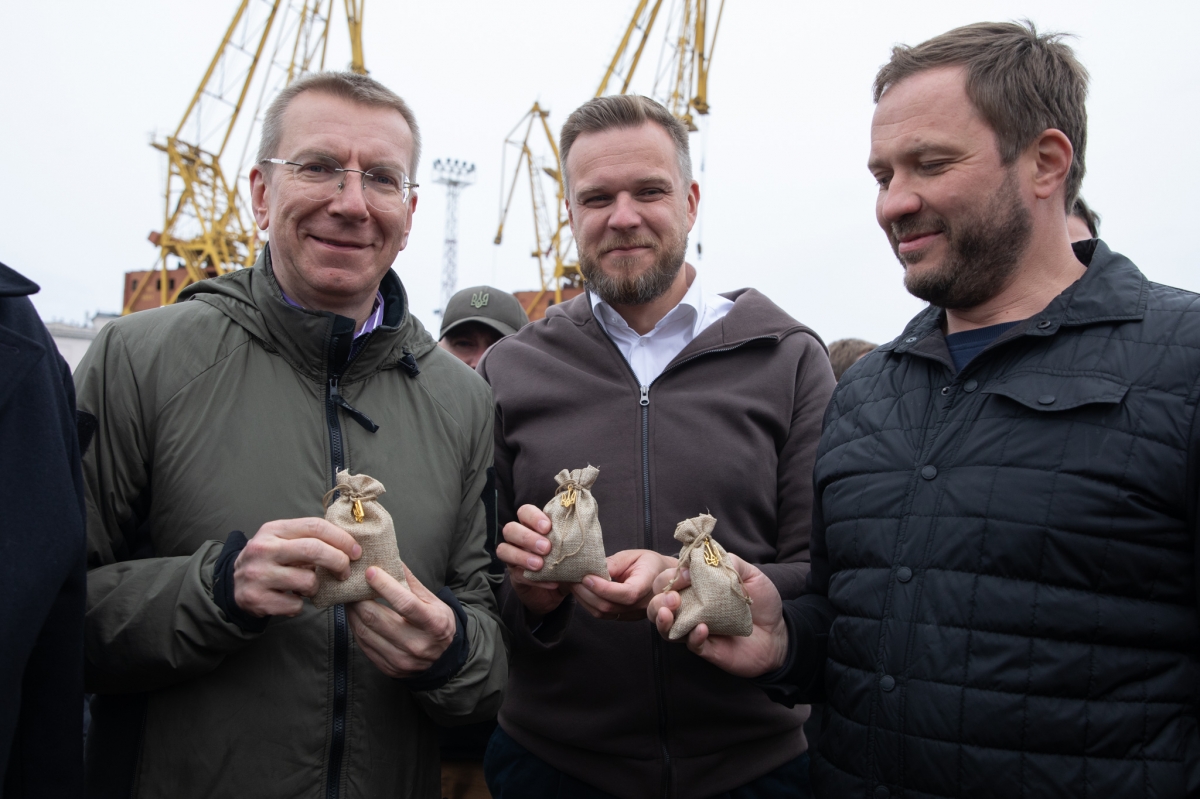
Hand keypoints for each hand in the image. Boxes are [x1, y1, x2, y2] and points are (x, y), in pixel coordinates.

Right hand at [233, 518, 361, 616]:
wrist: (232, 585)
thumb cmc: (269, 560)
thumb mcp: (282, 540)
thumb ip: (308, 538)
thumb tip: (349, 545)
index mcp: (274, 529)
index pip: (315, 527)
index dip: (341, 538)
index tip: (356, 551)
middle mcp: (263, 549)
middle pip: (314, 550)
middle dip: (338, 561)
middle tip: (345, 572)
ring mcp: (258, 574)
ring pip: (308, 581)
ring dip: (316, 587)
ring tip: (308, 586)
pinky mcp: (256, 599)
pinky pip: (295, 605)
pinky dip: (300, 605)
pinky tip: (292, 599)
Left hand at [347, 564, 457, 677]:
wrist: (444, 660)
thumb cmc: (438, 624)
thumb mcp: (433, 601)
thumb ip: (411, 582)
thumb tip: (392, 559)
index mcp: (433, 624)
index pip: (405, 604)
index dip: (385, 586)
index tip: (370, 571)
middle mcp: (417, 644)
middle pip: (378, 618)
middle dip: (359, 599)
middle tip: (351, 585)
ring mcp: (401, 659)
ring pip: (365, 632)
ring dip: (353, 613)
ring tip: (349, 599)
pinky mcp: (388, 667)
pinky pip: (363, 645)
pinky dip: (355, 627)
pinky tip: (354, 616)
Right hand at [496, 504, 570, 615]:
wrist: (560, 588)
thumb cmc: (565, 561)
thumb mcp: (572, 549)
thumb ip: (577, 539)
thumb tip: (594, 529)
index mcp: (533, 526)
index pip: (524, 512)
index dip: (533, 517)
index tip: (547, 527)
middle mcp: (519, 538)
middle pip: (510, 529)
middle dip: (527, 537)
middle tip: (546, 548)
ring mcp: (513, 556)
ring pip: (504, 549)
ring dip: (522, 556)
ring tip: (540, 565)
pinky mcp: (514, 575)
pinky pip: (516, 574)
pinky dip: (534, 579)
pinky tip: (551, 582)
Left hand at [573, 549, 677, 620]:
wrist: (664, 579)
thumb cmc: (650, 564)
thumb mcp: (635, 556)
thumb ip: (615, 563)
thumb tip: (594, 568)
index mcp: (646, 587)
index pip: (625, 594)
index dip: (603, 588)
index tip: (586, 577)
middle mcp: (640, 606)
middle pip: (609, 606)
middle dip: (586, 592)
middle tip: (570, 578)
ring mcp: (632, 614)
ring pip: (602, 613)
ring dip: (583, 599)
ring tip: (572, 583)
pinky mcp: (623, 617)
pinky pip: (603, 614)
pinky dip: (588, 603)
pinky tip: (580, 591)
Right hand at [647, 554, 788, 677]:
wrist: (780, 633)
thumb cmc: (762, 603)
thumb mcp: (750, 575)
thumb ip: (730, 562)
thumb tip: (709, 554)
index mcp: (696, 588)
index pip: (671, 579)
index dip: (672, 574)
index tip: (686, 572)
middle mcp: (691, 608)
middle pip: (658, 603)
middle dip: (659, 597)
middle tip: (673, 597)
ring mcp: (696, 628)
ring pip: (665, 627)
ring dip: (662, 618)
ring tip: (670, 611)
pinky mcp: (706, 648)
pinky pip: (691, 644)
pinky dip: (692, 636)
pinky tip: (702, 629)